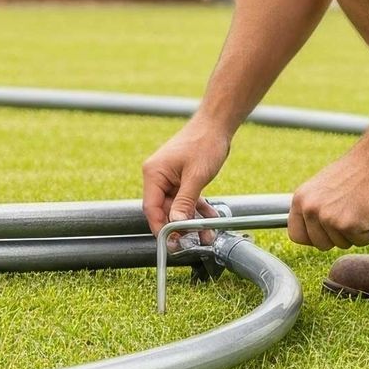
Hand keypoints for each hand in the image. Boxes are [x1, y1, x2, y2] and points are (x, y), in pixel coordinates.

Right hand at [141, 120, 231, 248]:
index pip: (151, 208)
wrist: (216, 124)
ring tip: (207, 234)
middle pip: (164, 210)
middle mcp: (158, 177)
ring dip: (191, 221)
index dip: (160, 228)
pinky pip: (186, 200)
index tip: (171, 244)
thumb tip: (175, 224)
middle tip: (193, 242)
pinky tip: (210, 220)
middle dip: (179, 227)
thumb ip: (184, 202)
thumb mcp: (196, 176)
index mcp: (154, 174)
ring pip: (177, 208)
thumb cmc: (204, 143)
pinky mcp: (181, 179)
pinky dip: (197, 210)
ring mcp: (170, 178)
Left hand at [287, 149, 368, 249]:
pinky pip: (361, 242)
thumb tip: (311, 229)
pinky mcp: (349, 225)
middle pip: (320, 244)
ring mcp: (328, 218)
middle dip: (338, 236)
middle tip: (351, 215)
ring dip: (356, 232)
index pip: (296, 235)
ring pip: (342, 244)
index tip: (327, 232)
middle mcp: (310, 209)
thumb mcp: (323, 187)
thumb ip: (314, 206)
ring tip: (362, 209)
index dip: (314, 237)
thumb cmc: (356, 171)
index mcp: (301, 199)